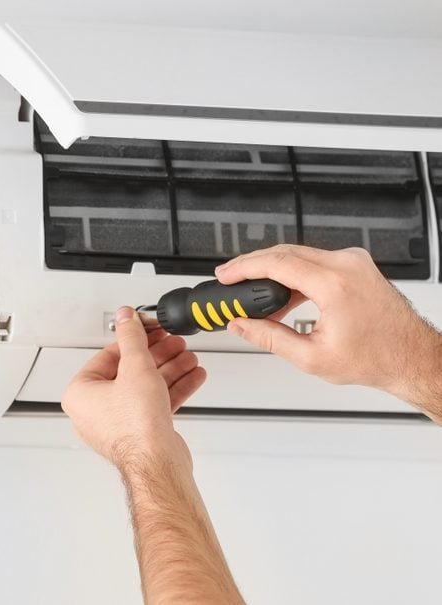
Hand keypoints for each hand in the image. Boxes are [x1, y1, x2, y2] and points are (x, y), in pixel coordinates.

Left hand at [62, 307, 206, 467]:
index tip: (147, 329)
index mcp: (82, 393)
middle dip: (158, 355)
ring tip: (188, 358)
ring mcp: (119, 422)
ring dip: (171, 370)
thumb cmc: (136, 427)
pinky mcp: (140, 431)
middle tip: (173, 343)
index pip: (109, 355)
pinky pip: (155, 403)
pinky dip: (174, 388)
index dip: (133, 339)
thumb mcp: (136, 366)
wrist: (157, 463)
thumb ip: (132, 337)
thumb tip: (126, 317)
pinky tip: (192, 376)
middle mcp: (96, 410)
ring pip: (146, 387)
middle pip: (130, 370)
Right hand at [215, 245, 441, 406]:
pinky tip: (280, 295)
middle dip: (252, 265)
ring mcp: (353, 262)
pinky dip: (292, 274)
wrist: (410, 356)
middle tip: (231, 279)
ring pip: (298, 254)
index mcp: (336, 285)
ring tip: (253, 294)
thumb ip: (269, 338)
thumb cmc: (376, 358)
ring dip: (272, 270)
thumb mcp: (312, 357)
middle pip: (285, 252)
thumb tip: (242, 325)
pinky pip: (314, 261)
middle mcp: (346, 265)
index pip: (277, 263)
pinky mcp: (355, 265)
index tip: (226, 274)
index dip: (244, 267)